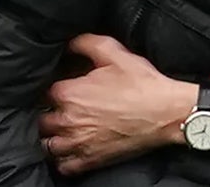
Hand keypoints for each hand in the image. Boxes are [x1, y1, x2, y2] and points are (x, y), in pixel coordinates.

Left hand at [41, 35, 196, 176]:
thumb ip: (86, 43)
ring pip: (49, 145)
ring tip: (66, 130)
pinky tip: (72, 149)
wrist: (166, 113)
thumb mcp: (115, 52)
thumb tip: (70, 43)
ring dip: (54, 137)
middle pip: (43, 120)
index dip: (57, 88)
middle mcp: (67, 121)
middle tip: (67, 108)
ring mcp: (77, 144)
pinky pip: (63, 166)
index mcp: (69, 93)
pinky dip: (64, 159)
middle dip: (52, 113)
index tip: (67, 88)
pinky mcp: (89, 161)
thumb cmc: (142, 84)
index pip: (46, 91)